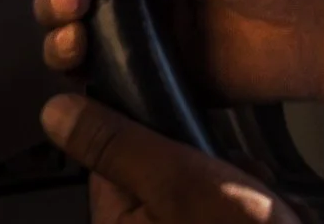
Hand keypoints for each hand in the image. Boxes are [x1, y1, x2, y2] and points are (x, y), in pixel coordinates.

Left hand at [42, 93, 296, 223]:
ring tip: (255, 200)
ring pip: (203, 180)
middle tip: (231, 175)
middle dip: (207, 157)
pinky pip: (228, 203)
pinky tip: (265, 212)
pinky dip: (251, 201)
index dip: (153, 126)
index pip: (114, 148)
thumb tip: (58, 112)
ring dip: (235, 177)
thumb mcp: (179, 184)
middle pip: (165, 161)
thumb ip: (120, 144)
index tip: (182, 125)